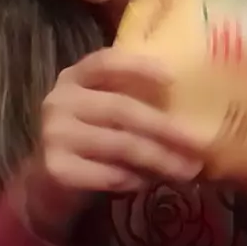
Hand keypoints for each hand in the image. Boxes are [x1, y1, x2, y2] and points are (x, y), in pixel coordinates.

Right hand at [18, 49, 202, 242]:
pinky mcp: (56, 168)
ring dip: (159, 159)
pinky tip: (151, 183)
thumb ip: (131, 98)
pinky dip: (135, 180)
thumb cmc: (89, 138)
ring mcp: (54, 134)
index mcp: (74, 77)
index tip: (173, 79)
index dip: (138, 66)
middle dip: (165, 128)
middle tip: (199, 145)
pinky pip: (108, 174)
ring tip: (187, 171)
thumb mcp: (104, 109)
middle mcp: (59, 100)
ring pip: (120, 145)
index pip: (106, 62)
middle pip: (121, 109)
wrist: (47, 183)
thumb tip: (190, 105)